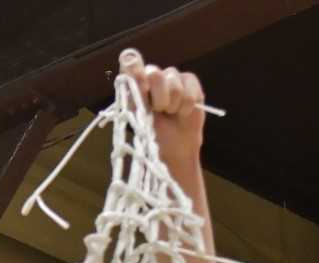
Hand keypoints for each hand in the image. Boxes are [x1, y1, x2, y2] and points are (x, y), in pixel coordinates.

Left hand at [119, 49, 205, 173]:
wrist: (173, 148)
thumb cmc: (150, 132)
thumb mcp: (137, 112)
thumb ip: (134, 86)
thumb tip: (127, 58)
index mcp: (134, 82)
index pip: (131, 64)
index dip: (135, 71)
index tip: (140, 87)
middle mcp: (152, 74)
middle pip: (154, 73)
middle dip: (157, 98)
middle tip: (158, 111)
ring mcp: (172, 76)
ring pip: (173, 82)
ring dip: (172, 104)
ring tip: (170, 113)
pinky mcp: (190, 81)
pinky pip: (189, 89)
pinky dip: (185, 105)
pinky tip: (183, 112)